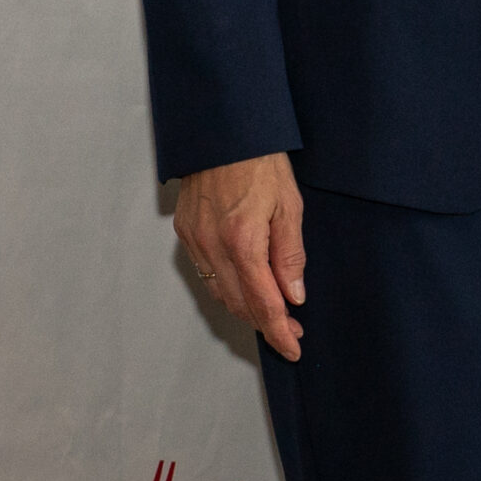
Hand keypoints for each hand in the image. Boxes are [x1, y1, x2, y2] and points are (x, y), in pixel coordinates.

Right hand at [174, 152, 305, 360]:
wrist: (222, 132)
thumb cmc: (260, 162)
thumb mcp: (289, 205)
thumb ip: (290, 254)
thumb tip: (294, 295)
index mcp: (242, 240)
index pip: (263, 302)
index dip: (279, 331)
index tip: (292, 347)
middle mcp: (213, 246)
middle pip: (239, 304)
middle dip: (266, 323)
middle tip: (291, 329)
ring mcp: (194, 240)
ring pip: (220, 293)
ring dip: (246, 307)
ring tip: (273, 311)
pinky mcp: (185, 232)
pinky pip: (206, 274)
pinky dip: (227, 286)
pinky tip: (245, 285)